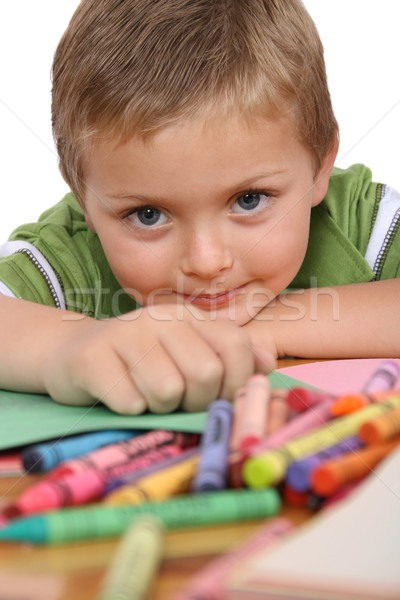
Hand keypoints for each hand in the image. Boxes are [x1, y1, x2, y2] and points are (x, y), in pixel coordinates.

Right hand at [42, 304, 274, 414]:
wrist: (72, 355)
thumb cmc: (139, 362)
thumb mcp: (186, 352)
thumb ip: (228, 357)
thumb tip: (268, 364)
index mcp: (188, 317)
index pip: (236, 345)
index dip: (237, 382)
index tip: (219, 397)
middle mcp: (159, 319)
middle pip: (206, 373)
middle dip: (197, 401)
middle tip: (179, 400)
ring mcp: (124, 334)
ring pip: (169, 391)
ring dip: (161, 407)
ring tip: (147, 395)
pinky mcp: (92, 358)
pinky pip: (131, 402)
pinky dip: (131, 409)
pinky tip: (120, 395)